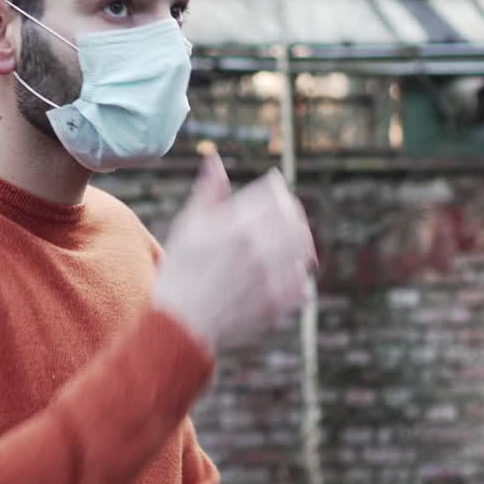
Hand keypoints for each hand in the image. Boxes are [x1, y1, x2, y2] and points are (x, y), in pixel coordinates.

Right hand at [152, 151, 317, 352]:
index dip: (276, 189)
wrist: (179, 324)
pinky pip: (302, 283)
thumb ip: (209, 191)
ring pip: (303, 248)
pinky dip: (297, 274)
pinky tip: (286, 272)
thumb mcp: (188, 226)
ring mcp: (270, 278)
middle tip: (285, 214)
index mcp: (237, 225)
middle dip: (291, 213)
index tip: (272, 189)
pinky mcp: (277, 304)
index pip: (275, 194)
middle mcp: (258, 249)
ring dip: (300, 241)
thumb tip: (215, 159)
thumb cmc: (180, 272)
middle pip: (295, 218)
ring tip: (289, 242)